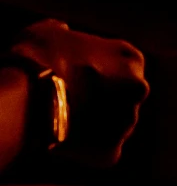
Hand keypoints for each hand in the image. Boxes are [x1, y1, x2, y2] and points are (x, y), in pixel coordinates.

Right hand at [14, 20, 149, 166]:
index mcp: (130, 57)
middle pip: (122, 99)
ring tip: (64, 120)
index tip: (78, 80)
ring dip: (95, 126)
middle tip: (71, 102)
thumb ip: (67, 35)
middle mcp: (139, 89)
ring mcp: (128, 122)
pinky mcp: (111, 152)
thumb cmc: (39, 57)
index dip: (98, 75)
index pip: (122, 69)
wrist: (29, 93)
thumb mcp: (52, 33)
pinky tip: (63, 140)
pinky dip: (85, 150)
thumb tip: (63, 32)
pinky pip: (101, 152)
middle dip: (102, 103)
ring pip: (114, 127)